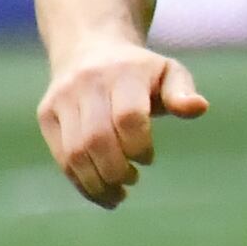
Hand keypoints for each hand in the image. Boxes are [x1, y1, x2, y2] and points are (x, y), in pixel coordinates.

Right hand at [38, 42, 206, 208]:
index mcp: (123, 73)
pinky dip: (80, 180)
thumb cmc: (140, 71)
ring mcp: (62, 99)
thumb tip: (199, 107)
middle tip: (132, 181)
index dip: (139, 145)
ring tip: (117, 196)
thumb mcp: (168, 72)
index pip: (128, 117)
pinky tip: (99, 192)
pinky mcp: (47, 114)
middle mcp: (88, 84)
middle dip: (116, 170)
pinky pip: (61, 156)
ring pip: (75, 152)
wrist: (89, 49)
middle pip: (97, 139)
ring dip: (96, 183)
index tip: (148, 159)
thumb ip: (182, 93)